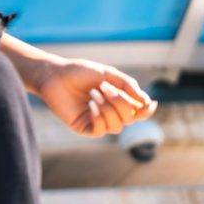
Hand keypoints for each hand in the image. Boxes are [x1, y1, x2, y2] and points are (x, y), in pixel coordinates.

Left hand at [35, 57, 158, 136]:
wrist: (55, 75)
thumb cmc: (80, 72)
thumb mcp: (107, 74)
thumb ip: (127, 85)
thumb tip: (145, 101)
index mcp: (117, 101)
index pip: (138, 112)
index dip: (146, 111)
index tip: (148, 103)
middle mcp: (110, 113)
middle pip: (130, 118)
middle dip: (121, 102)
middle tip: (104, 87)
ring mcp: (98, 122)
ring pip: (117, 126)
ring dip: (108, 108)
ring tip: (94, 93)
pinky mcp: (84, 128)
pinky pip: (101, 130)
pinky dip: (99, 116)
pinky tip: (90, 104)